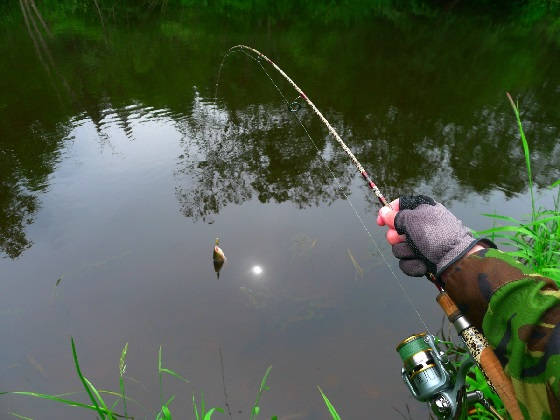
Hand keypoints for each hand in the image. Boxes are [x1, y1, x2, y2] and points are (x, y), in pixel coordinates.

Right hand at [377, 195, 492, 277]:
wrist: (456, 261)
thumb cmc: (436, 235)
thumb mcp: (414, 221)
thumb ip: (395, 217)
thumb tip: (383, 212)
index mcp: (422, 210)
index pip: (400, 206)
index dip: (387, 213)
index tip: (380, 222)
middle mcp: (420, 226)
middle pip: (395, 230)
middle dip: (396, 237)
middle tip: (401, 239)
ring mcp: (421, 244)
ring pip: (399, 248)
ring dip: (406, 252)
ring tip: (418, 253)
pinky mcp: (421, 259)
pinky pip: (406, 262)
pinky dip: (413, 265)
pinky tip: (423, 265)